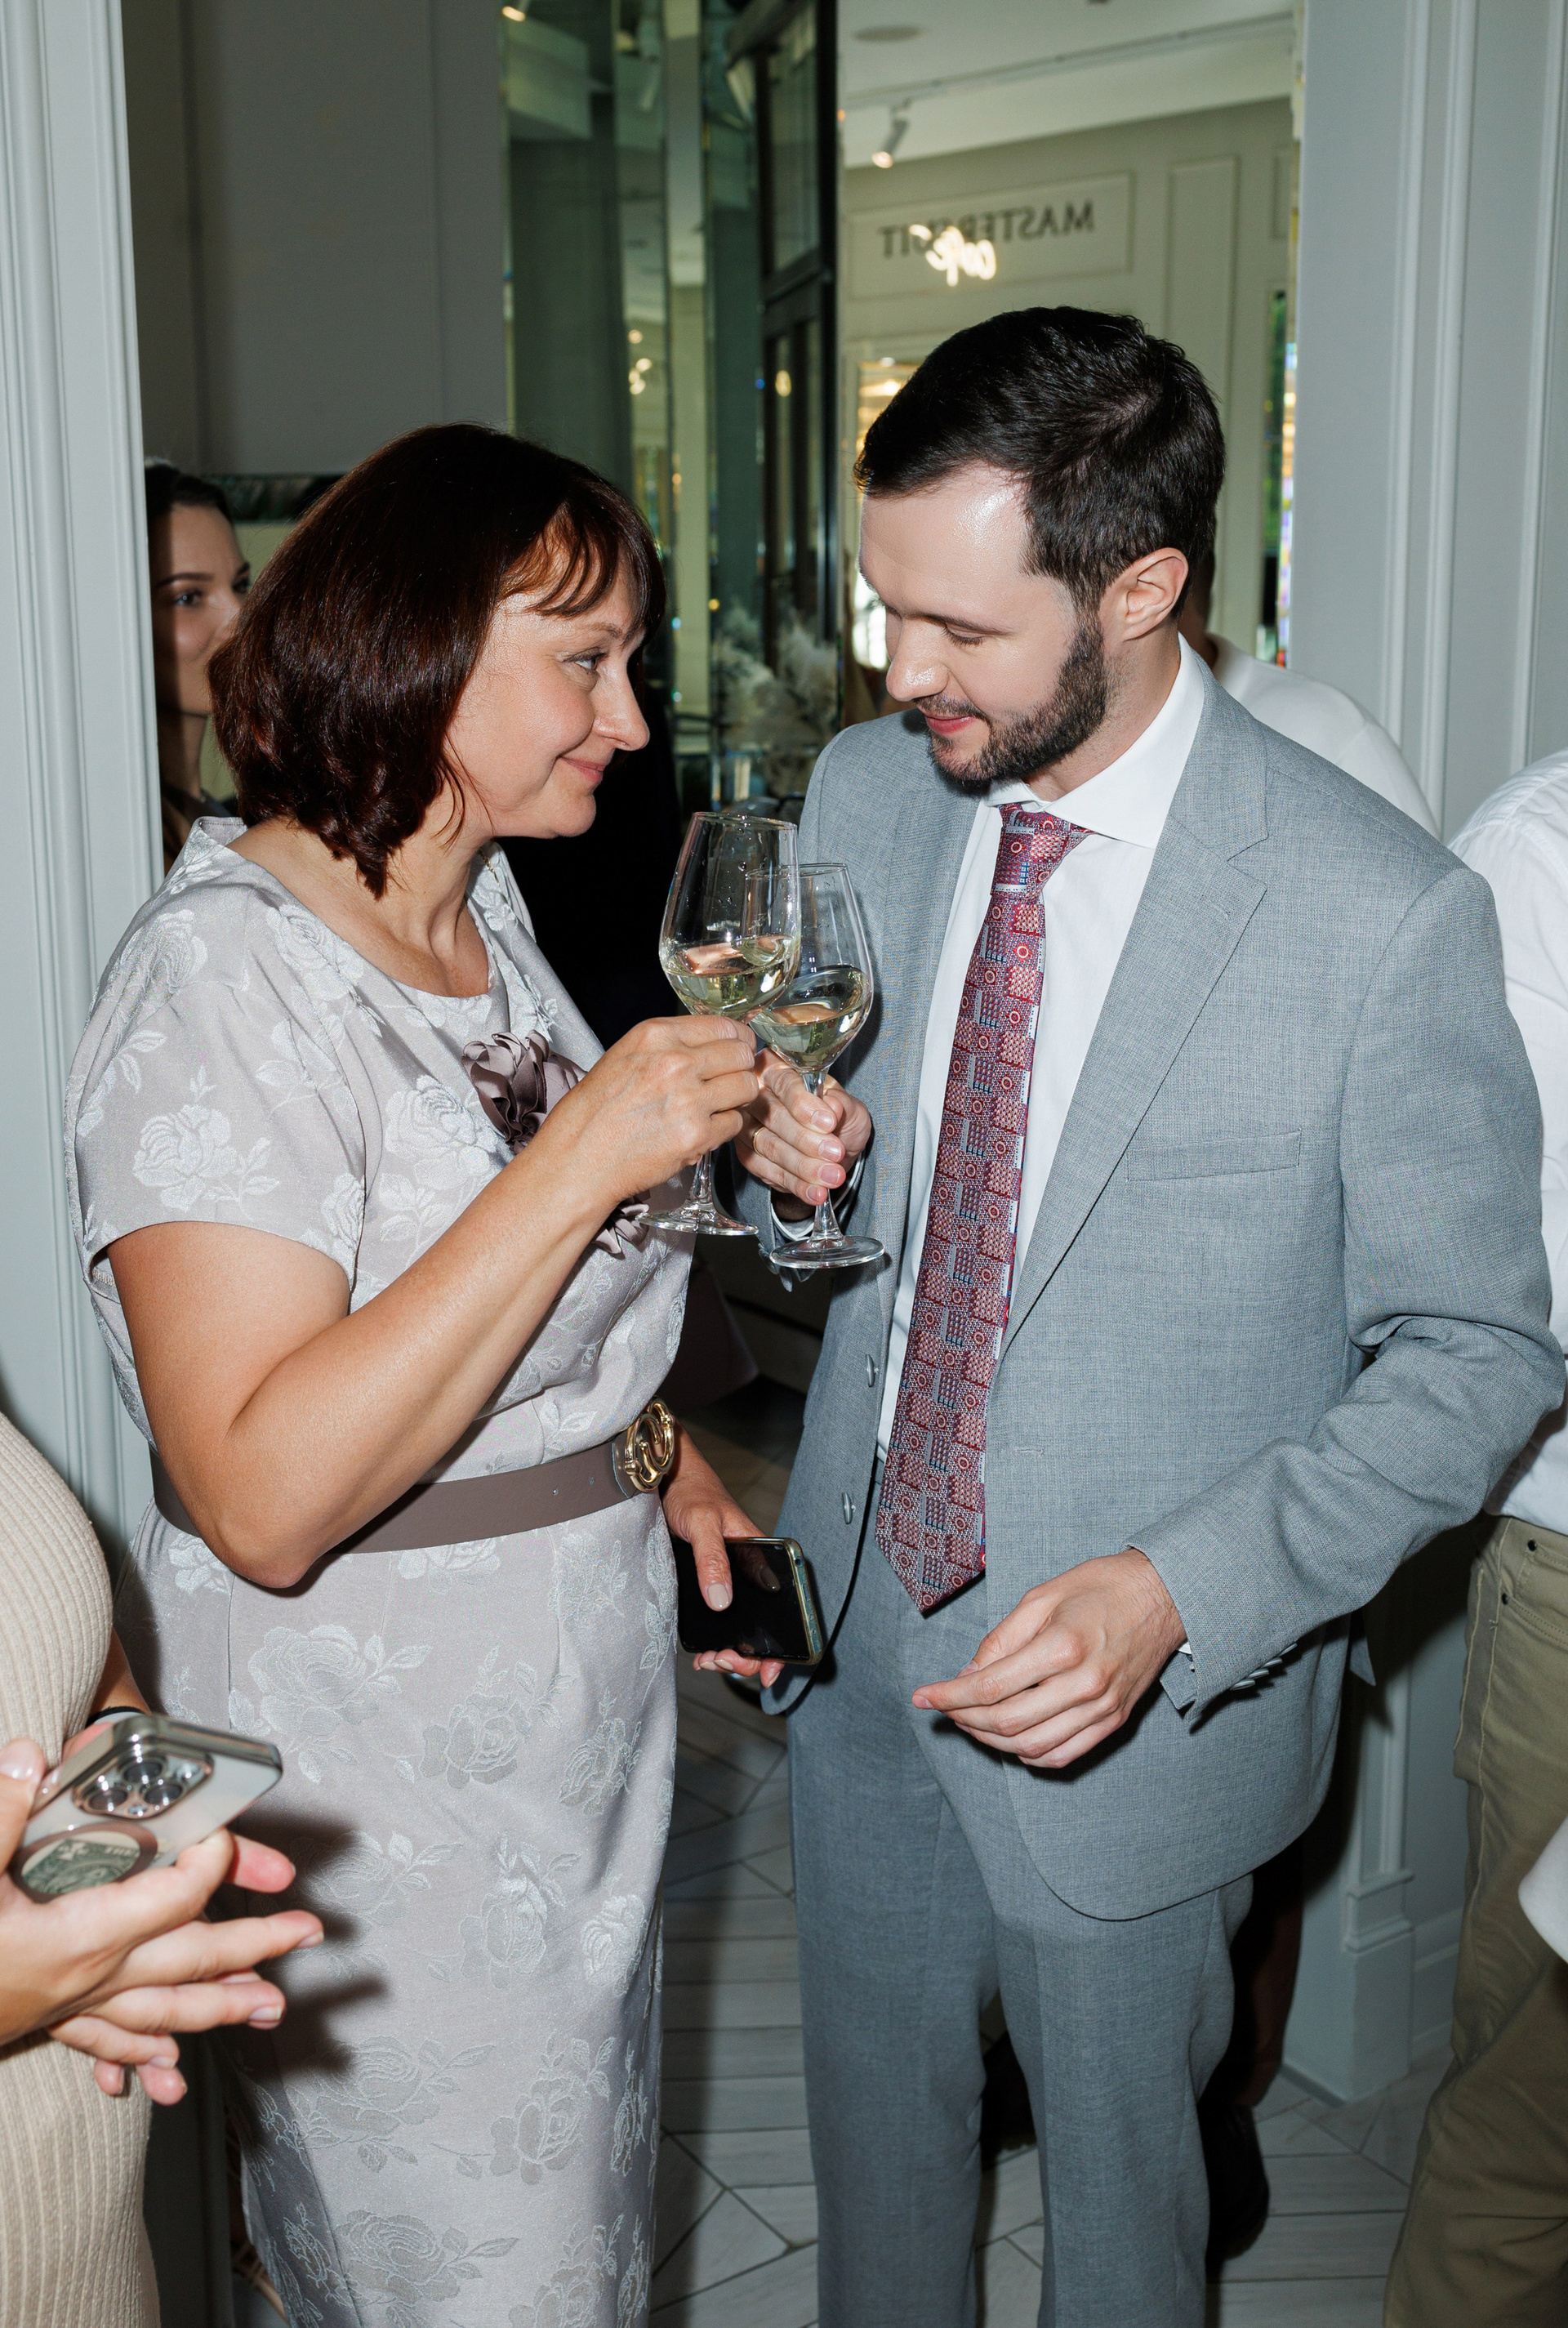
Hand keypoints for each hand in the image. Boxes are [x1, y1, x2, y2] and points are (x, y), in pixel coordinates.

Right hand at [0, 1738, 320, 2101]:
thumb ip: (0, 1810)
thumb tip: (31, 1751)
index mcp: (80, 1937)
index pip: (172, 1899)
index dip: (211, 1865)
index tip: (234, 1836)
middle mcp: (89, 1977)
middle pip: (190, 1964)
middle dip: (255, 1949)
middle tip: (311, 1937)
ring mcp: (69, 2006)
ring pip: (162, 2013)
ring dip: (220, 2007)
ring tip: (271, 2009)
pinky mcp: (45, 2020)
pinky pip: (107, 2043)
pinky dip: (141, 2053)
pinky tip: (166, 2068)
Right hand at [540, 1017, 763, 1213]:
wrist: (579, 1157)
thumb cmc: (596, 1111)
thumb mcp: (626, 1056)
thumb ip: (671, 1045)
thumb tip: (717, 1044)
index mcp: (657, 1035)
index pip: (725, 1026)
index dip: (738, 1041)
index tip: (738, 1051)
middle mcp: (675, 1062)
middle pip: (742, 1055)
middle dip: (741, 1069)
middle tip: (730, 1082)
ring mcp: (688, 1099)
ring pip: (746, 1087)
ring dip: (737, 1098)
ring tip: (717, 1107)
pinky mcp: (696, 1135)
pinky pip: (734, 1123)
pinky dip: (724, 1128)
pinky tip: (703, 1129)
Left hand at [662, 1429, 784, 1690]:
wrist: (666, 1481)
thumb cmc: (693, 1492)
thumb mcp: (704, 1523)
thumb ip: (713, 1558)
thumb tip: (721, 1600)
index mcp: (763, 1561)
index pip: (785, 1609)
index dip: (781, 1645)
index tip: (768, 1670)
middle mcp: (749, 1576)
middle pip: (762, 1628)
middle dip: (748, 1656)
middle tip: (724, 1662)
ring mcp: (727, 1583)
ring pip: (738, 1630)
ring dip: (729, 1654)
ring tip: (711, 1661)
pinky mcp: (707, 1586)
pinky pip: (717, 1623)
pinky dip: (713, 1643)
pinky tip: (702, 1654)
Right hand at [734, 1055, 872, 1214]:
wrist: (833, 1150)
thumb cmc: (838, 1118)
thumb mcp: (850, 1107)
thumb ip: (842, 1105)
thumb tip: (831, 1107)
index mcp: (779, 1069)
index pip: (785, 1082)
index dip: (804, 1104)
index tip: (829, 1123)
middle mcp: (755, 1094)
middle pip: (773, 1116)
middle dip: (807, 1140)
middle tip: (835, 1154)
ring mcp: (747, 1126)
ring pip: (770, 1146)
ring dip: (804, 1166)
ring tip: (832, 1177)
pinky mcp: (748, 1155)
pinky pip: (769, 1172)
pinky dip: (795, 1184)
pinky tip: (816, 1192)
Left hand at [910, 1551, 1186, 1769]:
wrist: (1165, 1595)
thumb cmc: (1101, 1587)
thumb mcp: (1042, 1596)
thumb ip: (1002, 1638)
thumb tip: (967, 1673)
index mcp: (1062, 1647)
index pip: (991, 1687)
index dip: (950, 1696)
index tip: (923, 1697)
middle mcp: (1084, 1685)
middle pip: (1007, 1723)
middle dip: (964, 1719)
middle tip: (944, 1708)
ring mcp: (1102, 1708)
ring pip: (1032, 1747)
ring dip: (991, 1741)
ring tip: (970, 1722)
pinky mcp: (1114, 1721)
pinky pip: (1063, 1755)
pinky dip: (1029, 1755)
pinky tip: (1010, 1739)